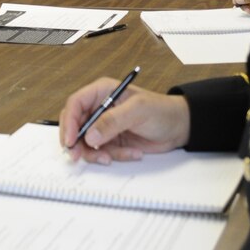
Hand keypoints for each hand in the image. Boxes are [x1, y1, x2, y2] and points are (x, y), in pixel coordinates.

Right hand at [58, 80, 189, 163]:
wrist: (179, 127)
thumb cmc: (161, 110)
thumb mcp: (137, 111)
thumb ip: (112, 121)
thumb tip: (90, 136)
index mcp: (101, 92)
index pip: (75, 104)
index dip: (69, 122)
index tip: (70, 141)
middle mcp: (99, 108)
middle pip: (75, 125)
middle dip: (76, 142)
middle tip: (78, 157)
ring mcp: (105, 126)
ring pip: (86, 143)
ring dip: (98, 153)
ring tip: (113, 157)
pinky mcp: (112, 141)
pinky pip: (103, 152)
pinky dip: (115, 156)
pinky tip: (133, 152)